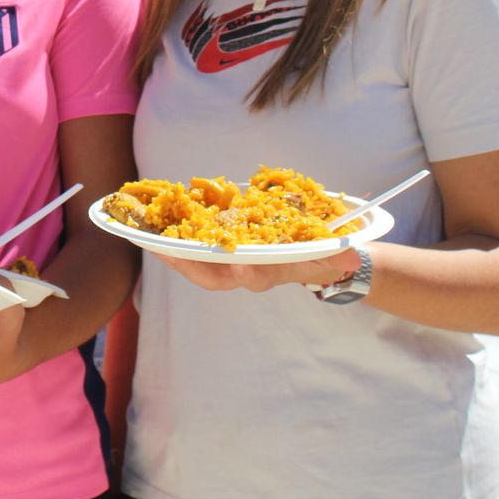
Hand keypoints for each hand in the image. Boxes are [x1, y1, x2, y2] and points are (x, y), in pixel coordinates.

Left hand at [155, 248, 360, 293]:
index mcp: (267, 272)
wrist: (307, 253)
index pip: (253, 277)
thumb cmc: (317, 253)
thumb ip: (338, 255)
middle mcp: (242, 270)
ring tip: (149, 238)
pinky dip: (173, 233)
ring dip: (173, 251)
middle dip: (190, 265)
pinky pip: (190, 241)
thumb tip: (349, 257)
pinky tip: (154, 221)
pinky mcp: (215, 242)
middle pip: (211, 276)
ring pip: (195, 261)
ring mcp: (227, 259)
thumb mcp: (331, 254)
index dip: (246, 274)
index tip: (242, 268)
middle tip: (169, 253)